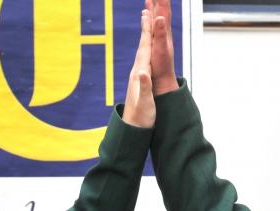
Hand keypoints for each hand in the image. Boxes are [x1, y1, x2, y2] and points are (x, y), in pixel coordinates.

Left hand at [121, 9, 155, 127]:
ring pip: (141, 51)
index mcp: (140, 74)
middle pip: (142, 45)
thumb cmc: (141, 117)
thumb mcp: (145, 102)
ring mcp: (137, 76)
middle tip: (146, 11)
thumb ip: (144, 86)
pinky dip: (145, 49)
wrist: (132, 129)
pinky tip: (146, 49)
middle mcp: (137, 72)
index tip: (148, 15)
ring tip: (145, 24)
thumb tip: (143, 73)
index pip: (144, 48)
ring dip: (144, 36)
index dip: (147, 32)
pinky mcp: (139, 81)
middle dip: (145, 28)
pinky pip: (143, 59)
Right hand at [148, 0, 177, 94]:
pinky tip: (146, 18)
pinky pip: (151, 27)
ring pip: (156, 19)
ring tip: (148, 0)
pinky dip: (149, 19)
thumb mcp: (160, 49)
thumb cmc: (161, 66)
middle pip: (161, 12)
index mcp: (164, 32)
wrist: (163, 78)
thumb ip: (160, 33)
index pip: (164, 11)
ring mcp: (159, 38)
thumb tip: (160, 17)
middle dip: (158, 1)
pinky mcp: (154, 43)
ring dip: (153, 9)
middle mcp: (163, 33)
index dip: (161, 1)